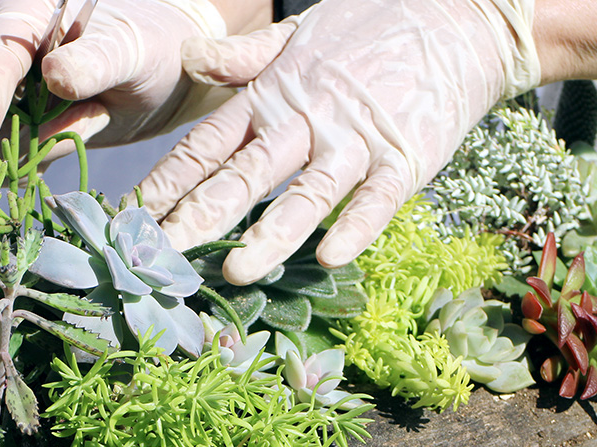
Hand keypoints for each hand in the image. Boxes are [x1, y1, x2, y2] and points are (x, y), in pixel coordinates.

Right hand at [0, 0, 256, 187]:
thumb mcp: (129, 49)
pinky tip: (0, 209)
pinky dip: (5, 179)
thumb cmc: (148, 45)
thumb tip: (55, 77)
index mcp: (25, 19)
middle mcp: (6, 55)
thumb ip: (95, 61)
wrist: (166, 69)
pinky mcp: (26, 129)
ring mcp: (11, 94)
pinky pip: (7, 154)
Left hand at [138, 0, 539, 284]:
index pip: (211, 144)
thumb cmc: (372, 27)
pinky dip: (356, 227)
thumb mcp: (299, 34)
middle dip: (200, 217)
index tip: (136, 217)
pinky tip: (330, 257)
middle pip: (246, 175)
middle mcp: (307, 120)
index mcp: (274, 95)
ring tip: (238, 271)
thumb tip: (188, 58)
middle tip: (162, 256)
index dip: (171, 181)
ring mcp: (357, 141)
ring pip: (307, 194)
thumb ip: (244, 56)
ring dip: (271, 234)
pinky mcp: (407, 158)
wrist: (460, 16)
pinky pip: (378, 199)